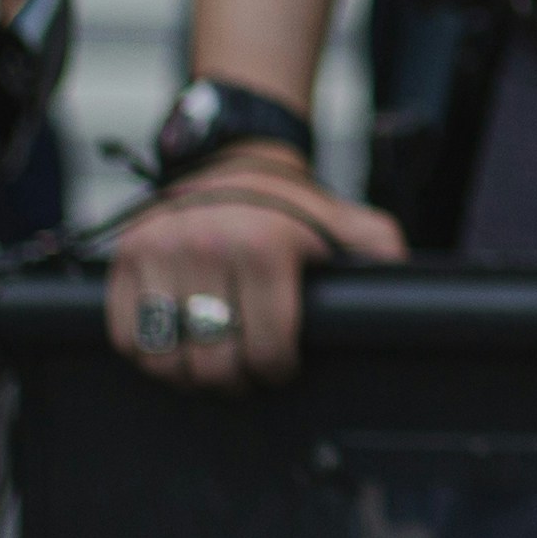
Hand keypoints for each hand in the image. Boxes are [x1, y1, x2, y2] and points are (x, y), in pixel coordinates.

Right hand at [104, 146, 404, 391]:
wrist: (232, 157)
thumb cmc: (291, 203)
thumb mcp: (345, 221)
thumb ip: (380, 253)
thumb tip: (414, 294)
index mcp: (263, 246)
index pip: (265, 348)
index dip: (277, 371)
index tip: (281, 368)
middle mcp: (205, 247)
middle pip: (213, 362)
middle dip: (235, 380)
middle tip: (247, 375)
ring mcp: (157, 251)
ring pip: (164, 358)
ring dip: (189, 376)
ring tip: (212, 366)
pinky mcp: (122, 257)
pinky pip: (124, 335)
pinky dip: (148, 356)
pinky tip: (177, 349)